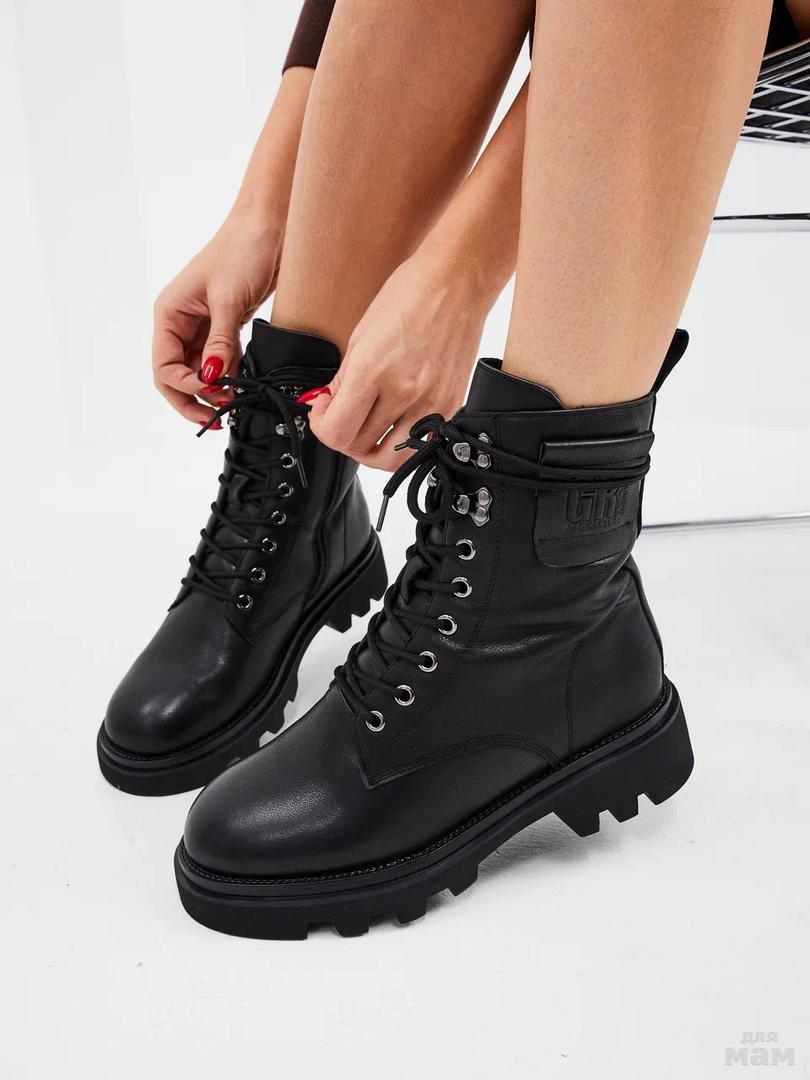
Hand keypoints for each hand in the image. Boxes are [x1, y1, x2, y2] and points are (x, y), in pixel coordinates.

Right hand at [152, 211, 282, 424]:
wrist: (270, 227)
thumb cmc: (242, 250)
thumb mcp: (228, 299)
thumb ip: (219, 342)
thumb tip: (211, 377)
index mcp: (169, 313)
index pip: (164, 366)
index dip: (185, 386)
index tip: (213, 392)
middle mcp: (180, 323)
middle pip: (175, 376)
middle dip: (192, 400)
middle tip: (215, 420)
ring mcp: (202, 327)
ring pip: (198, 373)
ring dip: (212, 393)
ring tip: (232, 406)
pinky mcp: (224, 328)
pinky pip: (220, 362)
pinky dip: (228, 378)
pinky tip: (241, 389)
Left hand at [307, 254, 488, 470]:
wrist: (457, 282)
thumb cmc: (409, 295)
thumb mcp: (361, 335)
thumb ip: (343, 380)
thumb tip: (329, 408)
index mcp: (373, 370)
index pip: (337, 432)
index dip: (322, 427)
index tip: (323, 411)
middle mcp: (404, 392)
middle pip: (360, 447)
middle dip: (342, 436)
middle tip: (342, 416)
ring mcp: (431, 402)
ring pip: (391, 458)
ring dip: (371, 448)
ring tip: (367, 428)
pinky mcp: (451, 405)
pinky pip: (420, 445)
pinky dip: (401, 442)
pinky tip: (394, 422)